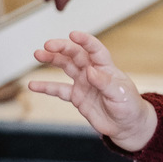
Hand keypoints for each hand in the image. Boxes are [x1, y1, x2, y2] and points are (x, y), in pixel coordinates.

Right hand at [28, 32, 155, 150]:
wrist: (126, 126)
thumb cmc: (129, 107)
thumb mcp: (121, 94)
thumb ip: (105, 82)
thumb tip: (90, 70)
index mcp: (106, 68)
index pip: (95, 50)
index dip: (85, 41)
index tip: (73, 35)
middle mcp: (93, 72)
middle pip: (75, 55)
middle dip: (62, 48)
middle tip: (47, 45)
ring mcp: (83, 83)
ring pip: (65, 67)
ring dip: (52, 59)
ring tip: (38, 54)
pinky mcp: (77, 97)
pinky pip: (59, 90)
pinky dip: (46, 87)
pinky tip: (33, 85)